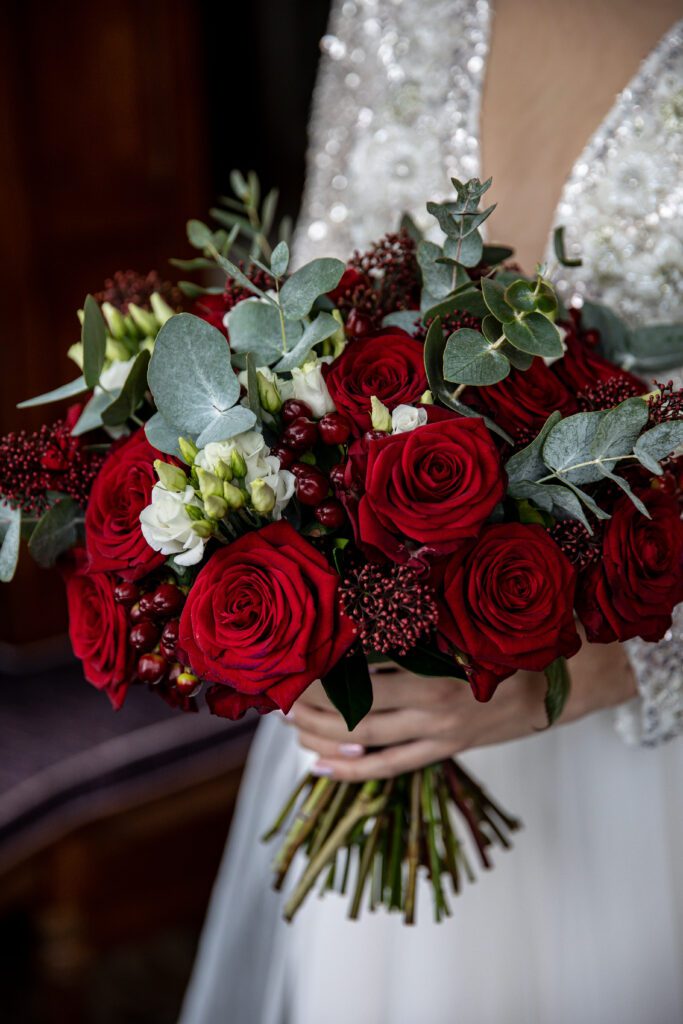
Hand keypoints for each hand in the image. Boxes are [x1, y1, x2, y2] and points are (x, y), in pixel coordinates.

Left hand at [284, 634, 636, 779]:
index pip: (368, 665)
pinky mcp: (442, 752)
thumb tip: (368, 605)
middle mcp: (433, 703)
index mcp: (438, 664)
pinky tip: (320, 766)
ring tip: (291, 726)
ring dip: (323, 733)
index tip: (296, 657)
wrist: (562, 687)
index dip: (328, 665)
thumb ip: (422, 623)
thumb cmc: (512, 645)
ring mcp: (437, 734)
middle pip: (357, 706)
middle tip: (280, 694)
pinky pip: (389, 767)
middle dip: (314, 702)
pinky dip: (352, 769)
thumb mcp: (469, 625)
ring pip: (366, 740)